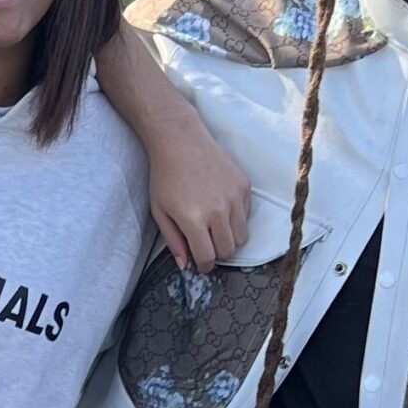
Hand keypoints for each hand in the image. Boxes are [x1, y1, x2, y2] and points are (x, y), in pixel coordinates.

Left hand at [145, 134, 250, 273]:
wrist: (181, 141)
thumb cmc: (165, 176)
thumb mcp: (160, 211)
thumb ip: (173, 240)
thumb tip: (185, 265)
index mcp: (194, 219)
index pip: (208, 256)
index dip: (204, 266)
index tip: (202, 265)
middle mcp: (218, 211)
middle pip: (228, 250)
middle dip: (217, 254)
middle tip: (207, 247)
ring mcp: (234, 198)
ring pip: (242, 236)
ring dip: (229, 239)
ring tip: (215, 230)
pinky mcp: (244, 186)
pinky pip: (247, 215)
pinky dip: (237, 219)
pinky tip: (221, 208)